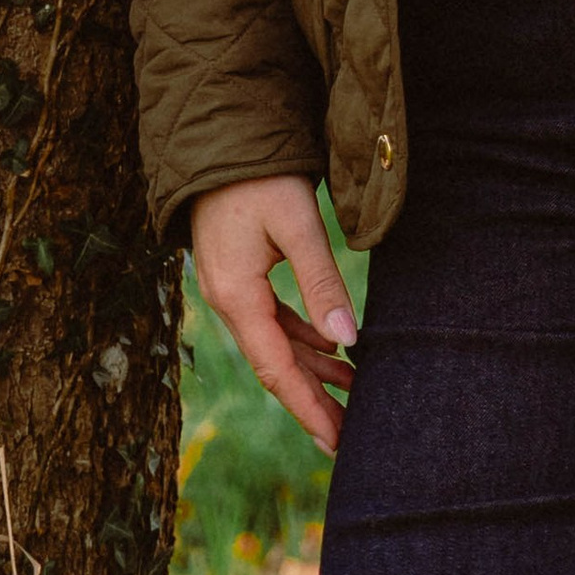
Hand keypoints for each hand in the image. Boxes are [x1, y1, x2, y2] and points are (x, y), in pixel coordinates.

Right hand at [190, 173, 359, 452]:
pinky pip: (274, 320)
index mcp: (237, 297)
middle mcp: (229, 300)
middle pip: (276, 365)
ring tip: (357, 391)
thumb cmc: (258, 174)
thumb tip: (348, 341)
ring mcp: (232, 288)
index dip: (309, 408)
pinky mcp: (240, 273)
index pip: (277, 370)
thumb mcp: (296, 224)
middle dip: (315, 398)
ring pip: (277, 344)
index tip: (337, 442)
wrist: (217, 132)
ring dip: (315, 367)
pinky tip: (334, 347)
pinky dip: (304, 337)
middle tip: (354, 432)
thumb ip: (321, 282)